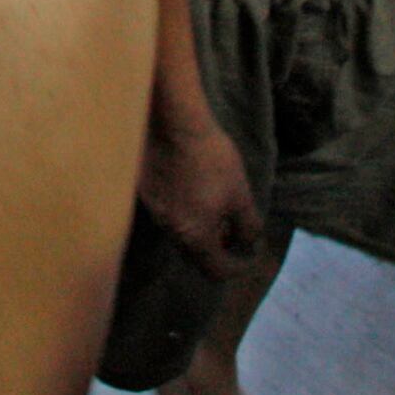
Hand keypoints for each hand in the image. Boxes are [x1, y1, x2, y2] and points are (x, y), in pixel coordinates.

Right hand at [136, 111, 260, 278]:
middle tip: (232, 231)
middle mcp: (170, 231)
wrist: (174, 123)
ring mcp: (154, 212)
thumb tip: (249, 243)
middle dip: (217, 248)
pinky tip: (193, 188)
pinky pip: (168, 213)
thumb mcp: (240, 193)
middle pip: (195, 255)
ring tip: (215, 208)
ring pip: (180, 233)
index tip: (248, 256)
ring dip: (199, 229)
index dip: (237, 267)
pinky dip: (184, 211)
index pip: (216, 270)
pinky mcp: (145, 193)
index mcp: (194, 237)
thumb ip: (247, 226)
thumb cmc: (212, 160)